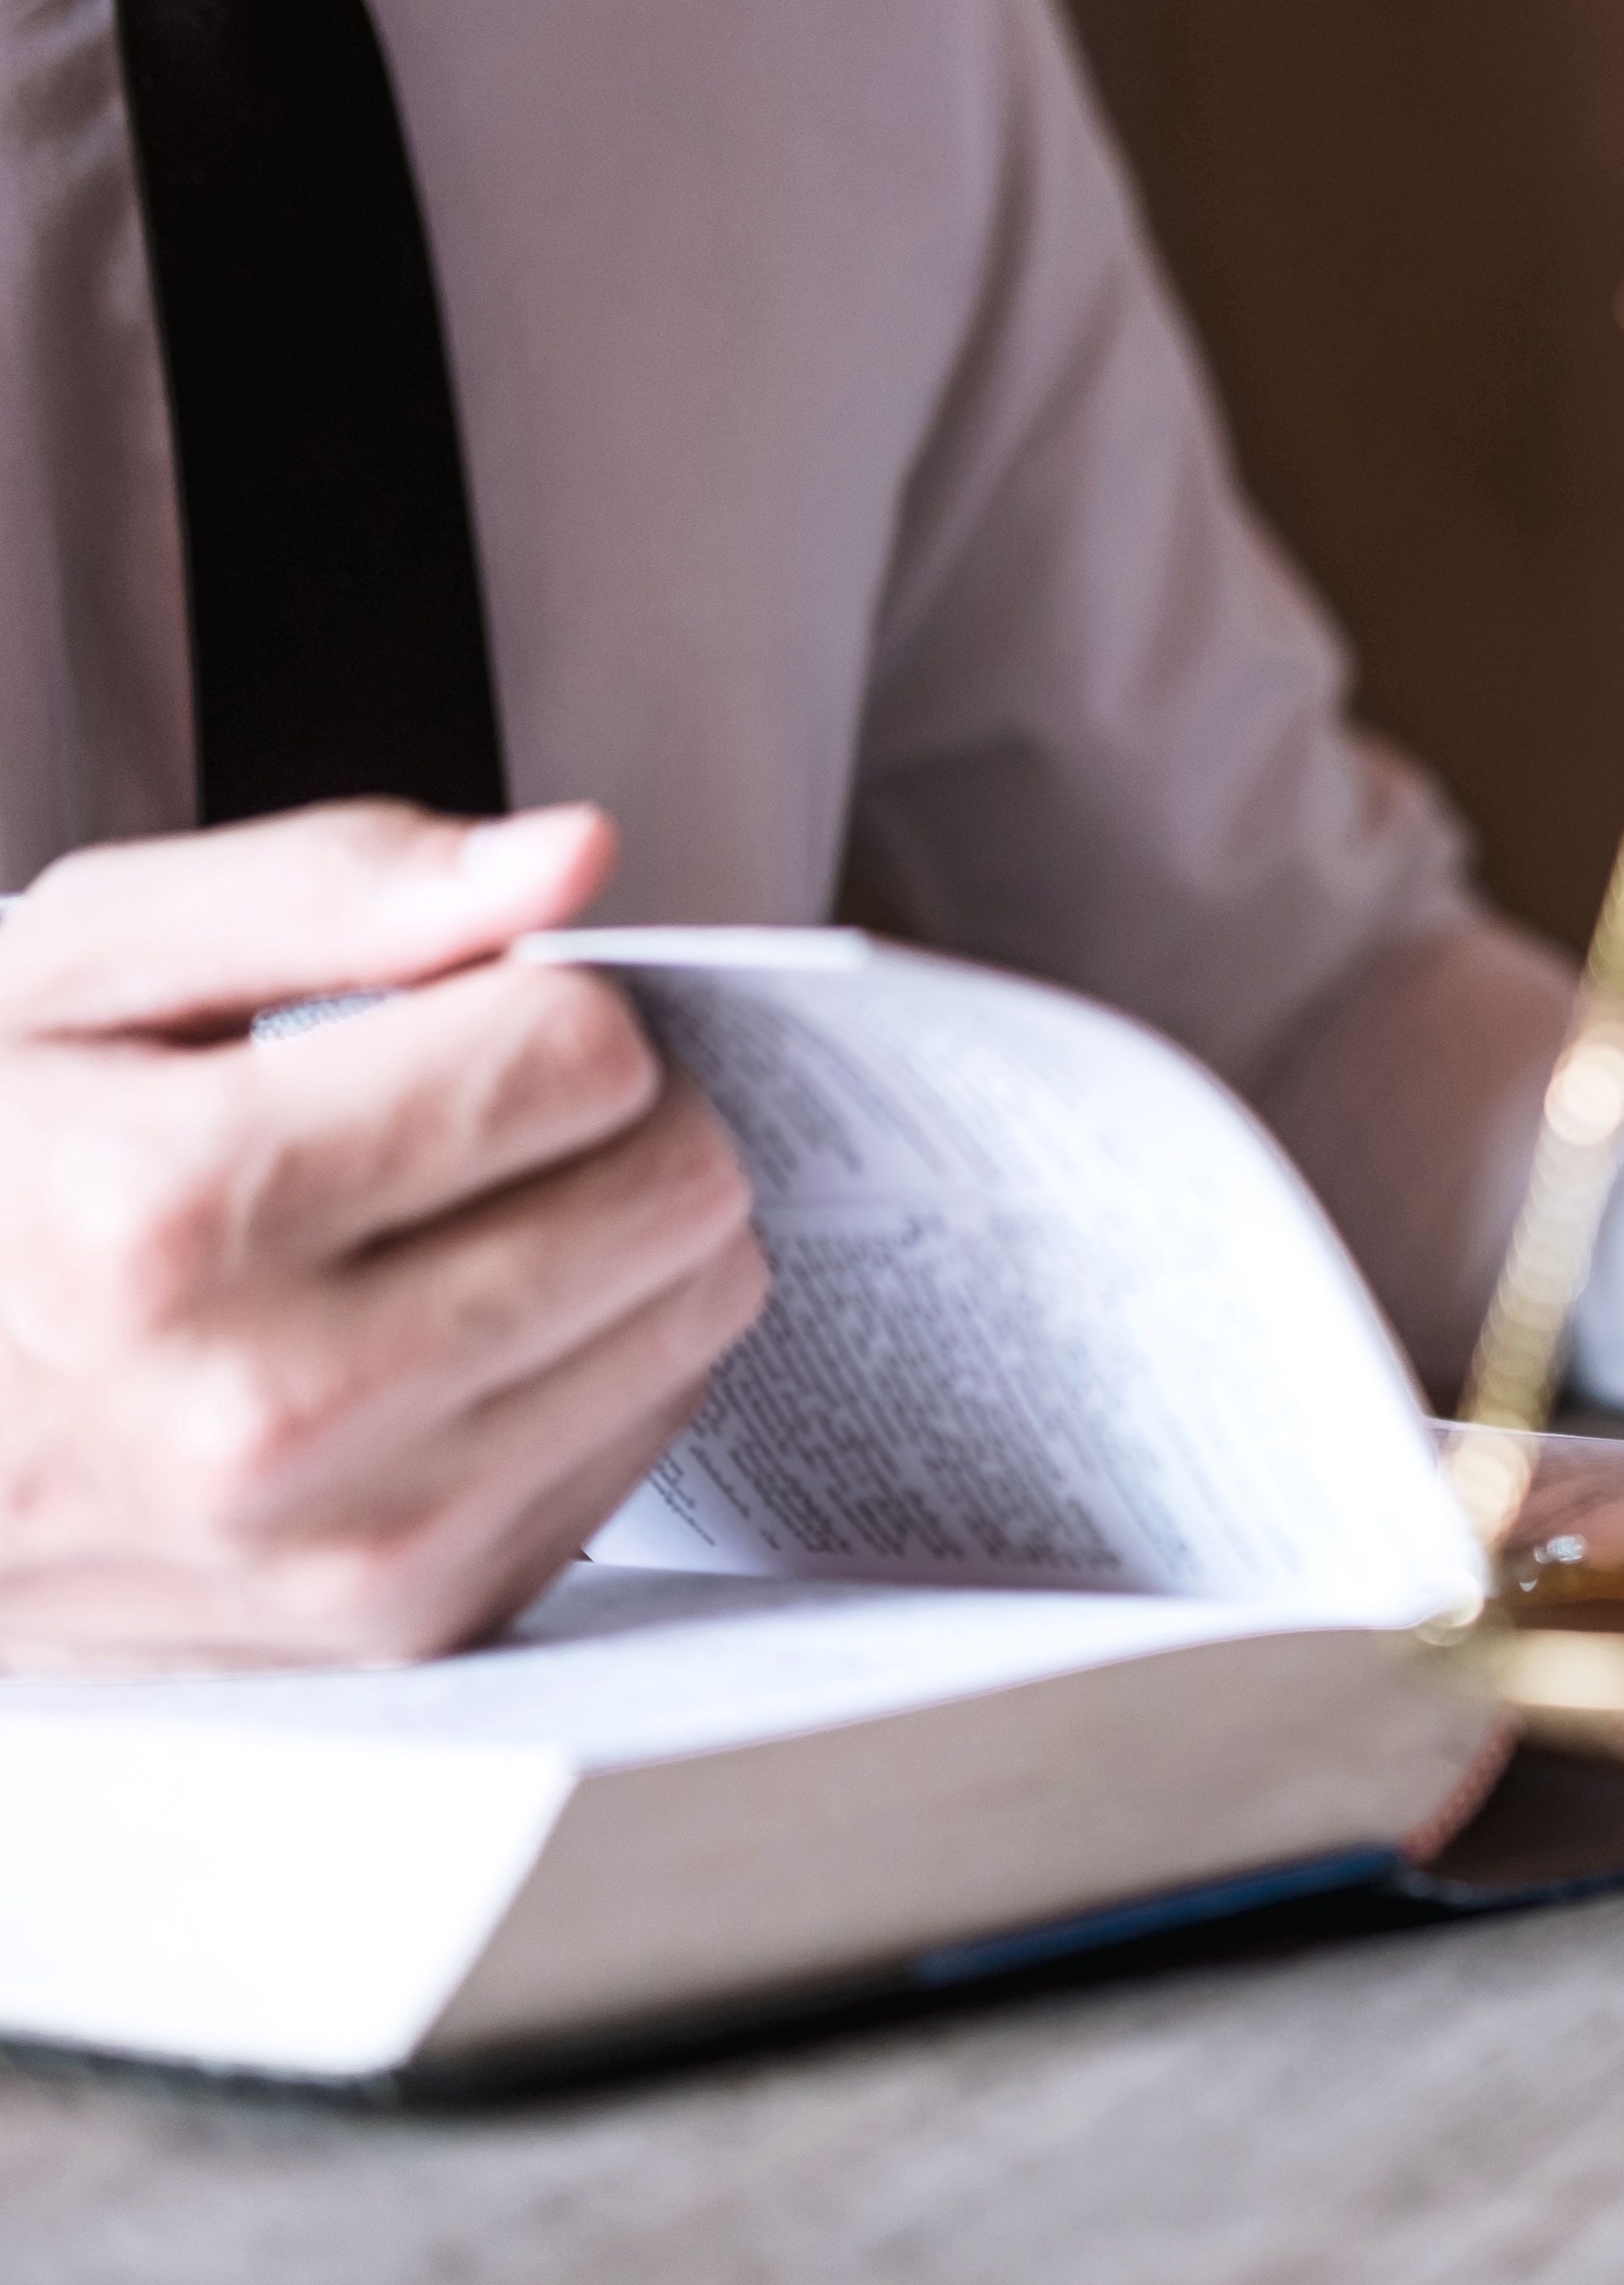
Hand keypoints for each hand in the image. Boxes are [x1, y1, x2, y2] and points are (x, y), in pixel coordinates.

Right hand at [0, 802, 767, 1671]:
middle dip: (618, 1113)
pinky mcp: (410, 1623)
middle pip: (672, 1192)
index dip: (539, 1001)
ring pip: (694, 1314)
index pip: (576, 1056)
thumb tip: (573, 860)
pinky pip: (648, 1436)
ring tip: (460, 1214)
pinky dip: (593, 1361)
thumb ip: (332, 886)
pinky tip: (448, 1330)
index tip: (457, 1013)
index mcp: (163, 1216)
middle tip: (483, 1107)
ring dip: (625, 1236)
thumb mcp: (69, 968)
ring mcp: (348, 1545)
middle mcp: (265, 1412)